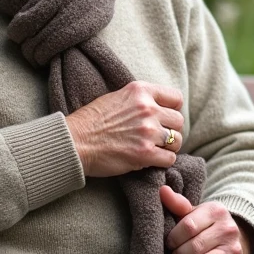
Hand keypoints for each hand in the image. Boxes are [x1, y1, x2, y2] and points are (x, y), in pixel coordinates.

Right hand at [64, 81, 184, 176]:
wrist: (75, 141)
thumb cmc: (92, 121)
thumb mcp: (117, 97)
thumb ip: (140, 99)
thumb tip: (160, 107)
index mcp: (141, 91)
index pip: (176, 98)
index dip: (173, 110)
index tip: (165, 118)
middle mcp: (147, 109)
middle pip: (178, 121)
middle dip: (170, 130)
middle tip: (157, 137)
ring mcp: (147, 131)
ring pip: (177, 141)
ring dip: (167, 147)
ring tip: (153, 149)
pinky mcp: (145, 153)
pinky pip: (169, 159)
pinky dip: (162, 161)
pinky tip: (150, 160)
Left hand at [161, 185, 253, 253]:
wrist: (234, 241)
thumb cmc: (206, 226)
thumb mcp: (193, 213)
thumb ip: (177, 204)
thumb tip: (161, 190)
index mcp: (216, 210)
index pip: (188, 226)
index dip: (173, 237)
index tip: (169, 242)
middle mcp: (228, 228)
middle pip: (193, 245)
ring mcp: (233, 248)